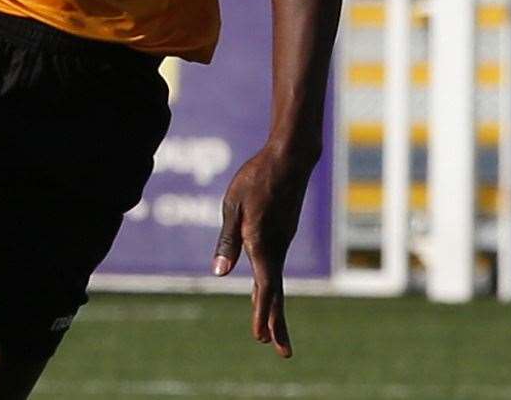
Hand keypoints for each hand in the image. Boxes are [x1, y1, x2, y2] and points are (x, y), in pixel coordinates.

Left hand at [212, 145, 317, 358]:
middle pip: (276, 293)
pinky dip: (271, 285)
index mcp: (262, 244)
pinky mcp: (283, 231)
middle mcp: (276, 247)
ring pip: (276, 280)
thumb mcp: (233, 206)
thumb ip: (227, 240)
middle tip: (282, 352)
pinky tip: (263, 288)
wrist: (291, 157)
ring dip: (273, 306)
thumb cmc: (256, 177)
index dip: (261, 313)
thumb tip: (220, 273)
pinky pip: (275, 265)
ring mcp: (282, 240)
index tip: (260, 338)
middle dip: (276, 323)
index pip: (264, 288)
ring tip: (269, 330)